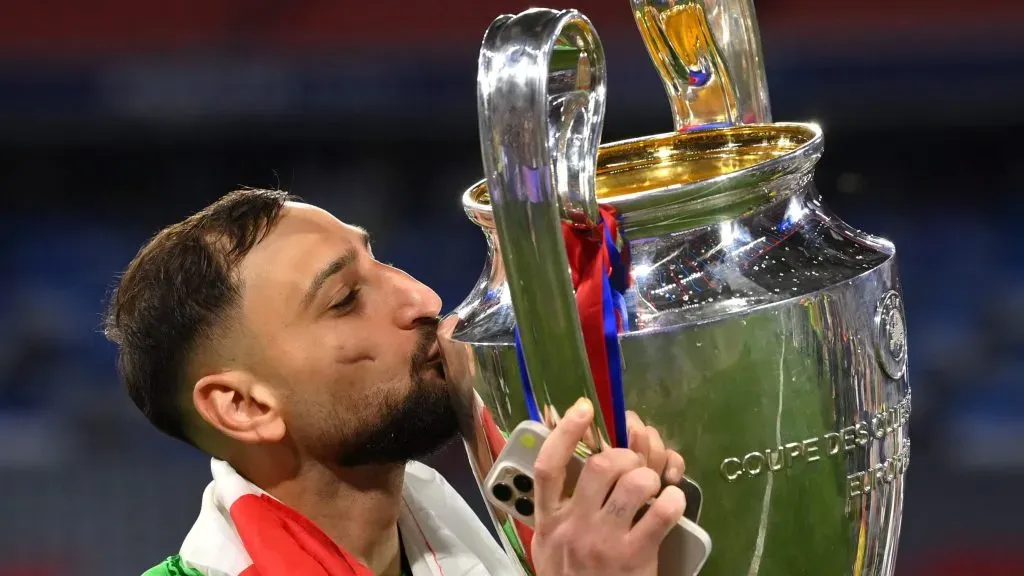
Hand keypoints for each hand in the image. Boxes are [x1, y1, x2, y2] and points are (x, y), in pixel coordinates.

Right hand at [531, 398, 686, 575]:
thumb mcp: (549, 545)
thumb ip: (555, 508)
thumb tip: (566, 458)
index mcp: (547, 521)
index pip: (549, 467)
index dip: (565, 431)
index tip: (584, 407)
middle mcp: (573, 527)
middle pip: (599, 467)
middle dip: (624, 454)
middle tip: (632, 462)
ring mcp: (603, 543)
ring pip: (633, 484)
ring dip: (649, 476)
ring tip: (652, 486)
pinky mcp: (634, 558)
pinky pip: (660, 514)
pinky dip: (672, 500)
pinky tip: (672, 502)